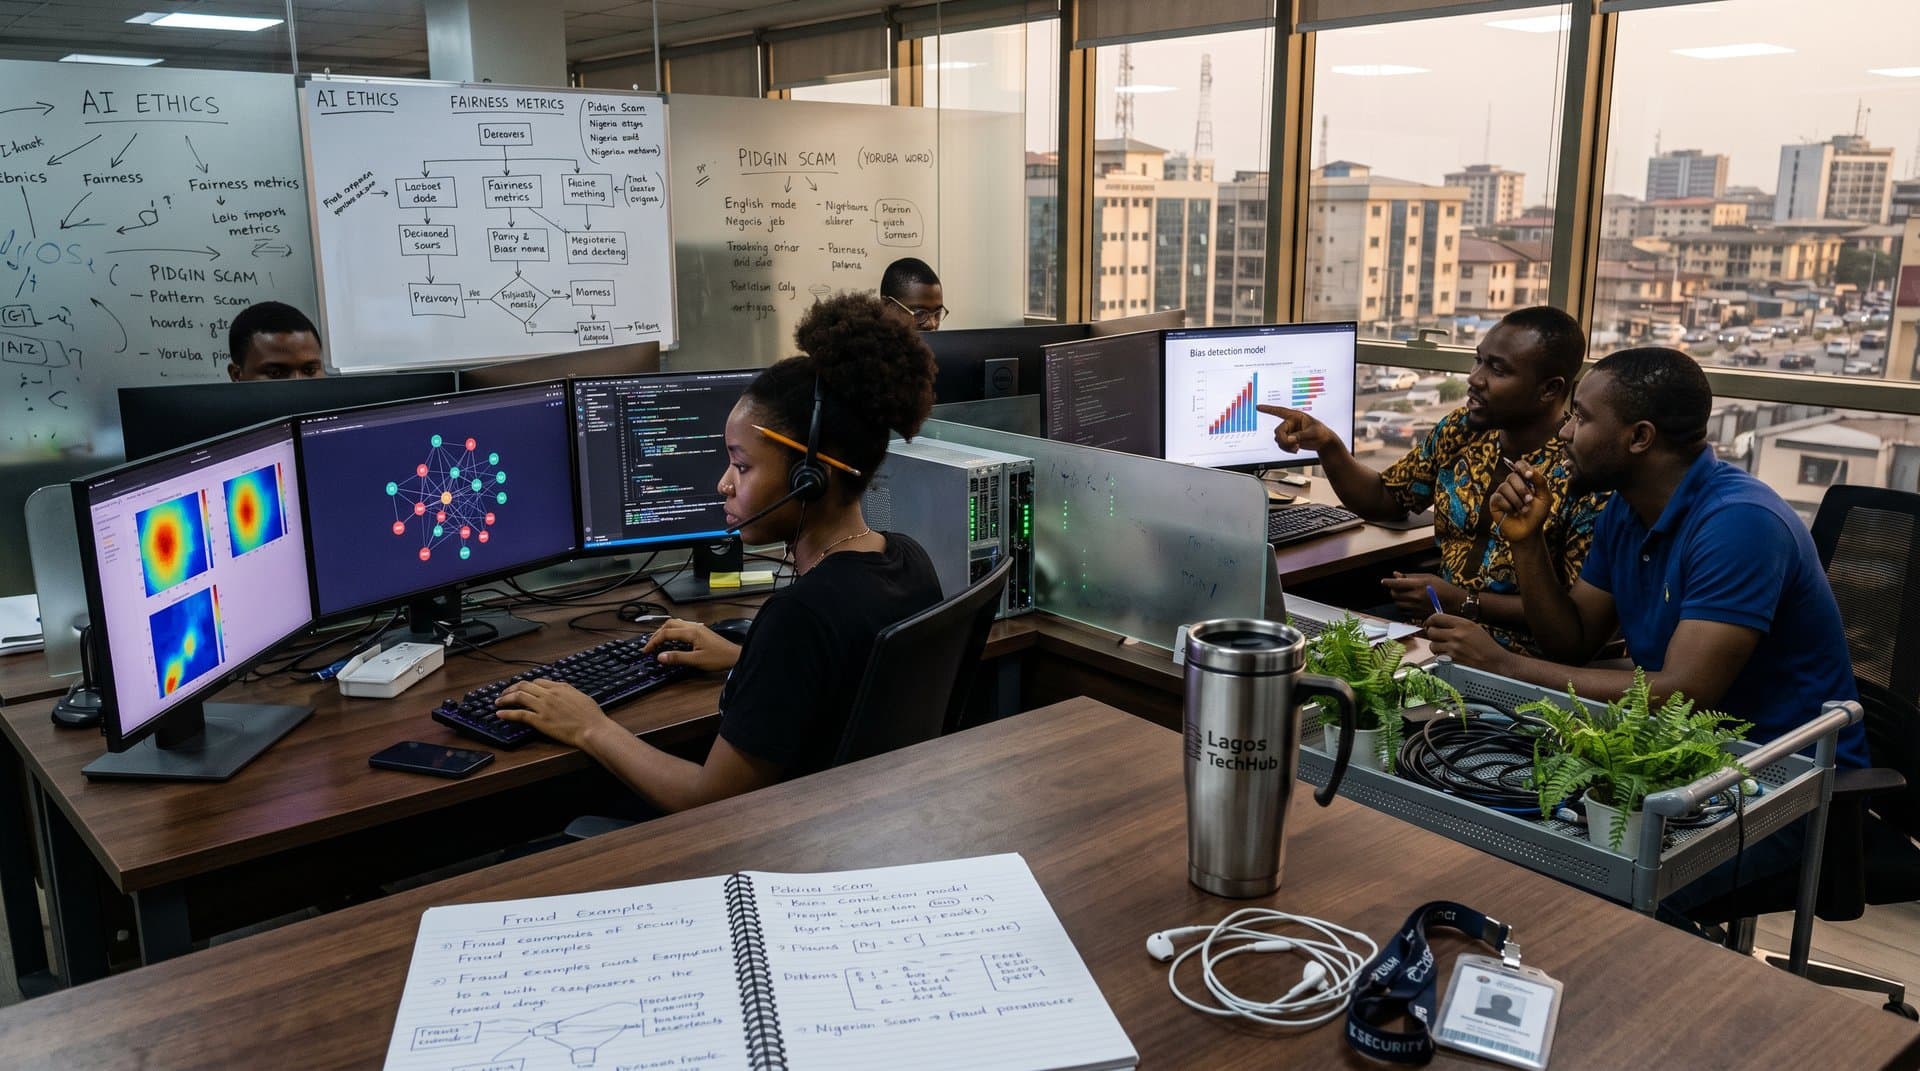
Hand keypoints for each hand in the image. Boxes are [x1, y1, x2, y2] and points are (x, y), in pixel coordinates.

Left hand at [494, 679, 616, 750]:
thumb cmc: (591, 716)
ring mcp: (543, 707)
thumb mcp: (580, 696)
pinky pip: (519, 714)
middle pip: (524, 685)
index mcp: (560, 687)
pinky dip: (507, 713)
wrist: (592, 728)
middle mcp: (549, 694)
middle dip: (511, 688)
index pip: (538, 681)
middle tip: (504, 693)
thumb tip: (563, 692)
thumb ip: (568, 692)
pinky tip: (500, 714)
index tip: (522, 688)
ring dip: (505, 698)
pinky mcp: (540, 720)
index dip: (527, 684)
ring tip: (498, 702)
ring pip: (519, 697)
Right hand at [640, 619, 741, 671]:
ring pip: (675, 623)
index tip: (646, 651)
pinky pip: (682, 626)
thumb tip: (660, 656)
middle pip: (669, 624)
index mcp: (691, 632)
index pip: (666, 633)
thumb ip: (677, 658)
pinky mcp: (701, 631)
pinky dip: (672, 631)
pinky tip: (672, 639)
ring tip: (657, 641)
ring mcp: (697, 627)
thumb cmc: (718, 658)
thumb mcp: (696, 660)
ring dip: (664, 631)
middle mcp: (693, 626)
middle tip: (650, 645)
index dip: (654, 642)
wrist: (734, 656)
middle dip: (657, 634)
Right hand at [1255, 404, 1340, 453]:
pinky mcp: (1289, 439)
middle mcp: (1290, 423)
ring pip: (1278, 439)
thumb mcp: (1312, 433)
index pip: (1279, 411)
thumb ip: (1300, 436)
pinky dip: (1287, 449)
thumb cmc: (1321, 433)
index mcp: (1295, 416)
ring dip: (1286, 446)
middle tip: (1292, 445)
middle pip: (1278, 431)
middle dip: (1284, 440)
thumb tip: (1289, 439)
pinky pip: (1281, 445)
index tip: (1258, 407)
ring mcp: (1289, 432)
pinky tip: (1295, 449)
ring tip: (1296, 448)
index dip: (1268, 409)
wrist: (1324, 442)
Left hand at [1381, 572, 1462, 616]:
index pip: (1396, 583)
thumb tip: (1395, 574)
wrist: (1454, 603)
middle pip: (1394, 594)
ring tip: (1406, 595)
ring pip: (1398, 603)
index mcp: (1418, 585)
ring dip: (1398, 599)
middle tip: (1398, 587)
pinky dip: (1404, 606)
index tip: (1383, 581)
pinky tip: (1410, 602)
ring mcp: (1416, 607)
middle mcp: (1416, 596)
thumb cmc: (1442, 587)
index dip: (1388, 582)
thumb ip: (1410, 576)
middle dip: (1393, 590)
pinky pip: (1404, 611)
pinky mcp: (1418, 615)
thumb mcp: (1428, 577)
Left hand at [1423, 613, 1512, 672]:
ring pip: (1432, 645)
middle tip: (1438, 637)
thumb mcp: (1474, 629)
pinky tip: (1451, 657)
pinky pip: (1438, 657)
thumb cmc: (1487, 647)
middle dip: (1433, 634)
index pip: (1436, 617)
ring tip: (1448, 648)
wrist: (1497, 664)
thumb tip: (1439, 623)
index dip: (1430, 620)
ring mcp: (1453, 649)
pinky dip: (1441, 657)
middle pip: (1431, 631)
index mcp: (1463, 624)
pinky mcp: (1452, 661)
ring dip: (1437, 647)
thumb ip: (1456, 625)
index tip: (1430, 623)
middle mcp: (1457, 635)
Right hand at [1489, 460, 1552, 543]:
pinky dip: (1507, 506)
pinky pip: (1498, 497)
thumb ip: (1541, 481)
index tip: (1529, 475)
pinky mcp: (1494, 502)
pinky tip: (1512, 512)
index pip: (1520, 464)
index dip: (1523, 467)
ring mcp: (1502, 492)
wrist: (1529, 532)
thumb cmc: (1538, 514)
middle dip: (1523, 489)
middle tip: (1529, 501)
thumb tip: (1530, 470)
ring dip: (1516, 500)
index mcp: (1525, 480)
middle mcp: (1512, 484)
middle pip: (1512, 475)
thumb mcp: (1545, 497)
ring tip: (1522, 510)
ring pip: (1505, 486)